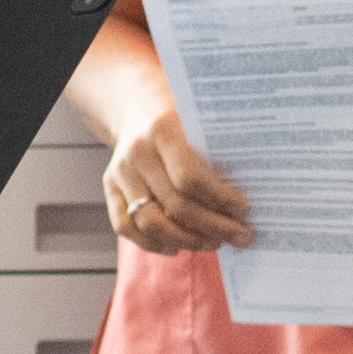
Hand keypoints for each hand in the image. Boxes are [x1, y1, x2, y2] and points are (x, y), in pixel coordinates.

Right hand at [104, 109, 254, 254]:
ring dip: (186, 240)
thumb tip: (241, 204)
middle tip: (240, 236)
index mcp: (163, 131)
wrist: (138, 106)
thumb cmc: (180, 118)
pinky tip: (177, 247)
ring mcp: (120, 172)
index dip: (219, 200)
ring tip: (213, 243)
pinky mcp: (110, 188)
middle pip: (175, 204)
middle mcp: (137, 153)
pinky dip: (152, 244)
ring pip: (151, 222)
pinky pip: (126, 227)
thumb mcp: (199, 124)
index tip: (242, 210)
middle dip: (213, 227)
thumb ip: (216, 156)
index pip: (190, 178)